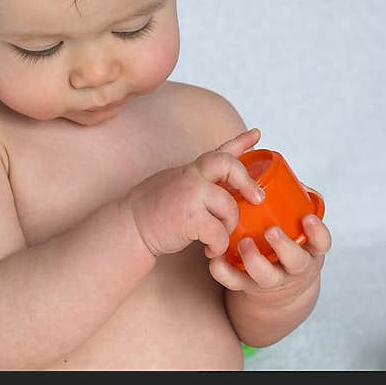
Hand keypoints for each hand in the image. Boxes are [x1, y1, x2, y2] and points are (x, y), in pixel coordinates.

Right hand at [125, 129, 264, 257]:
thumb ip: (196, 181)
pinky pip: (219, 232)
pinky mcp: (190, 218)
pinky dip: (218, 245)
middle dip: (247, 181)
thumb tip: (219, 183)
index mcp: (190, 170)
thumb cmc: (151, 211)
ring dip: (229, 227)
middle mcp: (191, 177)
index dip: (241, 140)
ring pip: (230, 207)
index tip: (258, 134)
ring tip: (218, 238)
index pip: (219, 150)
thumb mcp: (174, 184)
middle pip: (229, 165)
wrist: (128, 228)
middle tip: (257, 198)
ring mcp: (190, 195)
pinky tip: (210, 250)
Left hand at [208, 212, 331, 305]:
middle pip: (295, 261)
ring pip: (266, 276)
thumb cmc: (290, 243)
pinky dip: (224, 272)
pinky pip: (236, 283)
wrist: (281, 287)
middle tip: (271, 231)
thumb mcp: (300, 228)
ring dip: (254, 260)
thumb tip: (289, 178)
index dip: (317, 232)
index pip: (321, 243)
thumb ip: (296, 205)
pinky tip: (216, 258)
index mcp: (310, 249)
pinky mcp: (249, 286)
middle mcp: (294, 267)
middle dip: (284, 246)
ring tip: (243, 243)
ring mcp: (273, 279)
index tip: (308, 218)